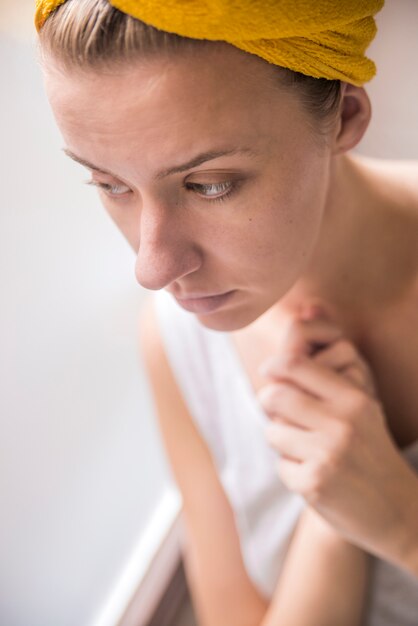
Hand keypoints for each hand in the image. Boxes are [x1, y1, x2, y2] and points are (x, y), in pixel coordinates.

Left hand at [258, 308, 417, 563]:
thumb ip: (330, 370)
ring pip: (273, 432)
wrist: (400, 511)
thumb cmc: (372, 451)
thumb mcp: (363, 406)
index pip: (294, 365)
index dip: (274, 367)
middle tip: (281, 414)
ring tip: (307, 449)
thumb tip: (304, 311)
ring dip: (283, 441)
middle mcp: (342, 423)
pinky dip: (293, 471)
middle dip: (270, 404)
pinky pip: (281, 466)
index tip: (271, 374)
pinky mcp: (315, 484)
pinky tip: (317, 477)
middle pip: (274, 396)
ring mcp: (328, 455)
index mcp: (354, 398)